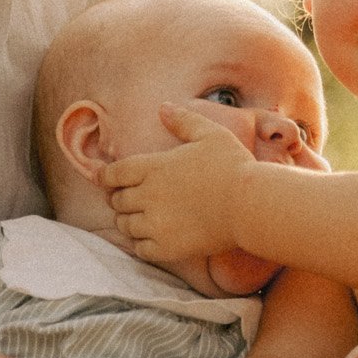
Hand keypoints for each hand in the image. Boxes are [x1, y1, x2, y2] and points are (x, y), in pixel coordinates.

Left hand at [100, 107, 257, 265]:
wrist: (251, 205)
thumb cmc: (233, 166)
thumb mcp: (210, 134)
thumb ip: (183, 121)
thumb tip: (163, 107)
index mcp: (153, 167)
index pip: (111, 173)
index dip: (106, 176)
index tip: (108, 179)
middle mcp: (148, 195)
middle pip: (116, 200)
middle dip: (119, 198)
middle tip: (129, 199)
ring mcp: (156, 224)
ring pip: (125, 225)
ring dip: (129, 221)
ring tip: (140, 219)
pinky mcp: (167, 247)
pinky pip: (140, 249)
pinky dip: (141, 244)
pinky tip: (152, 238)